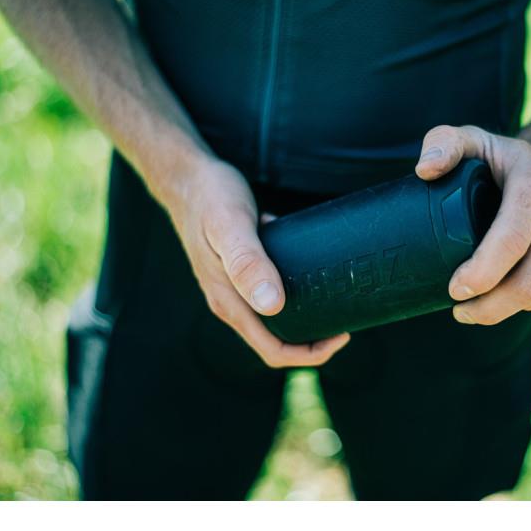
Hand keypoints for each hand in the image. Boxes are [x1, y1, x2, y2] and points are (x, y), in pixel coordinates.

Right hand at [165, 156, 349, 366]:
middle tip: (344, 323)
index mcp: (228, 300)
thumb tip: (272, 304)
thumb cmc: (209, 197)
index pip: (271, 349)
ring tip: (332, 300)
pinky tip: (310, 269)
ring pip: (273, 317)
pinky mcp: (240, 269)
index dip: (308, 353)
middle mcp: (230, 300)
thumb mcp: (231, 225)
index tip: (340, 336)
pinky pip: (271, 290)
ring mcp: (234, 286)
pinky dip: (293, 289)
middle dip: (311, 341)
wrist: (186, 177)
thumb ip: (248, 264)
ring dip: (303, 318)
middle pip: (274, 340)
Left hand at [415, 125, 530, 324]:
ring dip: (504, 309)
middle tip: (459, 310)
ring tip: (478, 300)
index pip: (509, 243)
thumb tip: (425, 171)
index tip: (453, 290)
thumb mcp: (473, 140)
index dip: (479, 276)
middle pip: (527, 285)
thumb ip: (442, 143)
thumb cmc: (507, 158)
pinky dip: (526, 304)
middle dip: (487, 309)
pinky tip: (508, 292)